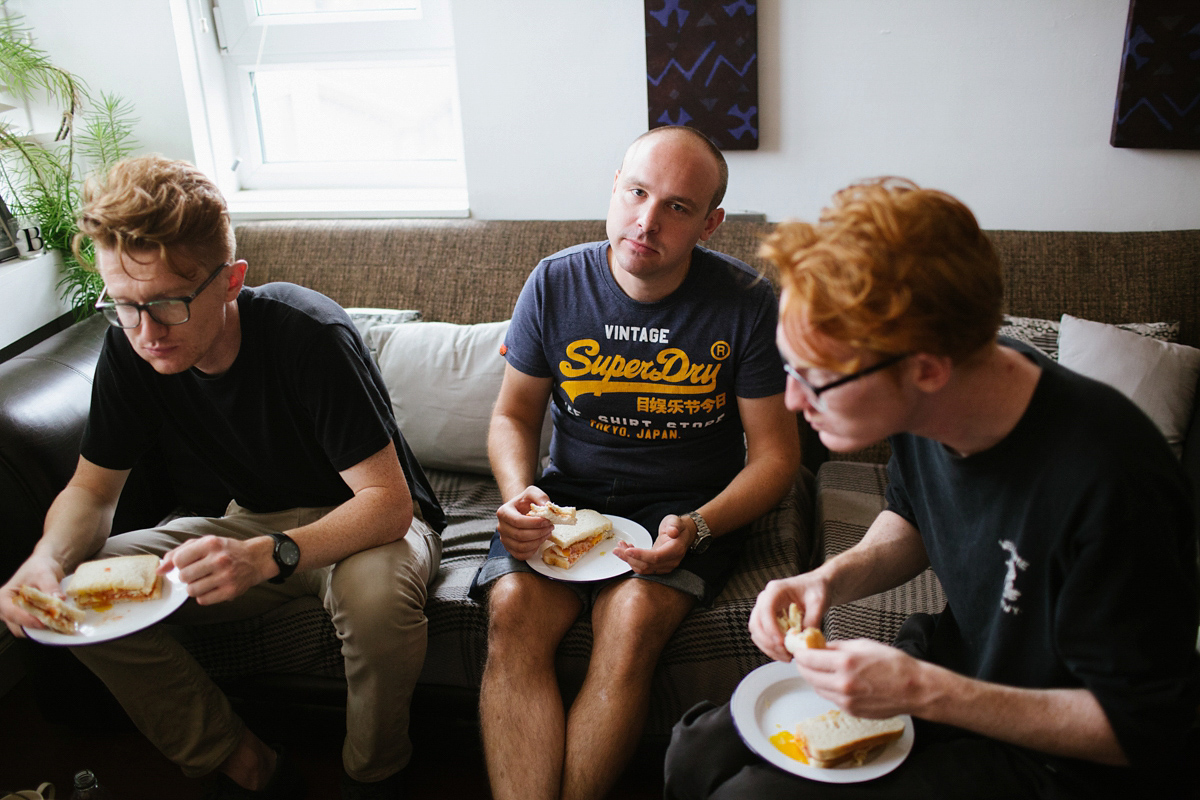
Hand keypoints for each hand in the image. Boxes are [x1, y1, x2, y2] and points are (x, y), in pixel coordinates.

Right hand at [0, 554, 66, 636]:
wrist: (45, 566)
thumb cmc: (39, 567)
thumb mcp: (44, 574)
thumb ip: (50, 587)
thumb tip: (58, 600)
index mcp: (3, 598)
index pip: (11, 613)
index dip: (27, 619)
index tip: (42, 621)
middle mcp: (7, 610)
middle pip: (19, 626)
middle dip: (37, 626)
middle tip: (56, 623)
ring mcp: (18, 617)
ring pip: (28, 630)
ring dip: (43, 629)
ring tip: (61, 623)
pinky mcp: (29, 620)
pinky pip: (36, 629)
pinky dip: (47, 627)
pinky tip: (60, 623)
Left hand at [161, 535, 270, 605]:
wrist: (255, 559)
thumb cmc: (226, 550)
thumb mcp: (204, 543)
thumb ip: (179, 552)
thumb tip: (159, 570)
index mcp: (211, 543)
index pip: (179, 560)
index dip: (179, 565)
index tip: (187, 564)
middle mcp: (219, 559)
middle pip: (184, 577)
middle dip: (187, 577)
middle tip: (197, 573)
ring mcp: (226, 576)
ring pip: (191, 591)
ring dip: (194, 588)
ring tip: (204, 581)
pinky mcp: (231, 591)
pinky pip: (203, 600)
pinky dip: (204, 596)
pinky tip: (212, 588)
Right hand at [495, 486, 553, 560]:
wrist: (520, 509)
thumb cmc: (526, 501)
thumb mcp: (533, 492)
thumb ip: (540, 497)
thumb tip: (546, 508)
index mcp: (503, 512)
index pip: (517, 521)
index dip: (534, 523)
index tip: (548, 521)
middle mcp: (501, 527)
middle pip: (520, 535)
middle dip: (539, 532)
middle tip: (551, 527)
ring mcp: (504, 539)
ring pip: (521, 547)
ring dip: (538, 541)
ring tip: (547, 533)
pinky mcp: (510, 549)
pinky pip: (521, 555)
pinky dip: (533, 550)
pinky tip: (540, 541)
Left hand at [614, 513, 690, 574]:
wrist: (682, 534)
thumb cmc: (678, 526)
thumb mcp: (675, 521)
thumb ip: (674, 525)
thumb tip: (673, 532)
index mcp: (675, 550)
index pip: (656, 557)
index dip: (641, 555)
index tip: (628, 551)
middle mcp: (670, 562)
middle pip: (647, 565)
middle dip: (629, 558)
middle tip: (617, 549)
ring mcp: (664, 566)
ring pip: (643, 568)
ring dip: (628, 560)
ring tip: (619, 548)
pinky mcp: (657, 567)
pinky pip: (643, 567)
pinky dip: (632, 561)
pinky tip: (626, 551)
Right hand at [748, 573, 830, 661]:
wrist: (816, 586)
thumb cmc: (817, 589)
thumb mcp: (819, 602)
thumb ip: (813, 619)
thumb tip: (804, 640)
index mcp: (776, 590)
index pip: (765, 610)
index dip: (771, 629)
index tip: (782, 643)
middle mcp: (766, 599)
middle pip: (756, 623)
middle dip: (768, 642)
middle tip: (786, 654)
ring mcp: (765, 609)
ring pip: (756, 632)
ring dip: (768, 648)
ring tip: (787, 657)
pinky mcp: (768, 620)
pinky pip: (763, 636)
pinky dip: (771, 647)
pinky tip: (785, 653)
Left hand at [792, 638, 926, 718]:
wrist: (914, 689)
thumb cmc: (894, 664)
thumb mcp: (863, 645)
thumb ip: (837, 647)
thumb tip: (819, 646)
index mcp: (845, 663)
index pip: (808, 658)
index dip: (800, 652)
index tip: (799, 649)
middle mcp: (842, 684)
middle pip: (807, 675)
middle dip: (804, 665)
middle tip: (806, 658)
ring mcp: (845, 701)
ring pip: (817, 688)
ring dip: (815, 678)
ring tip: (822, 668)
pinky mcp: (850, 711)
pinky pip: (830, 698)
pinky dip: (828, 689)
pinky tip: (837, 681)